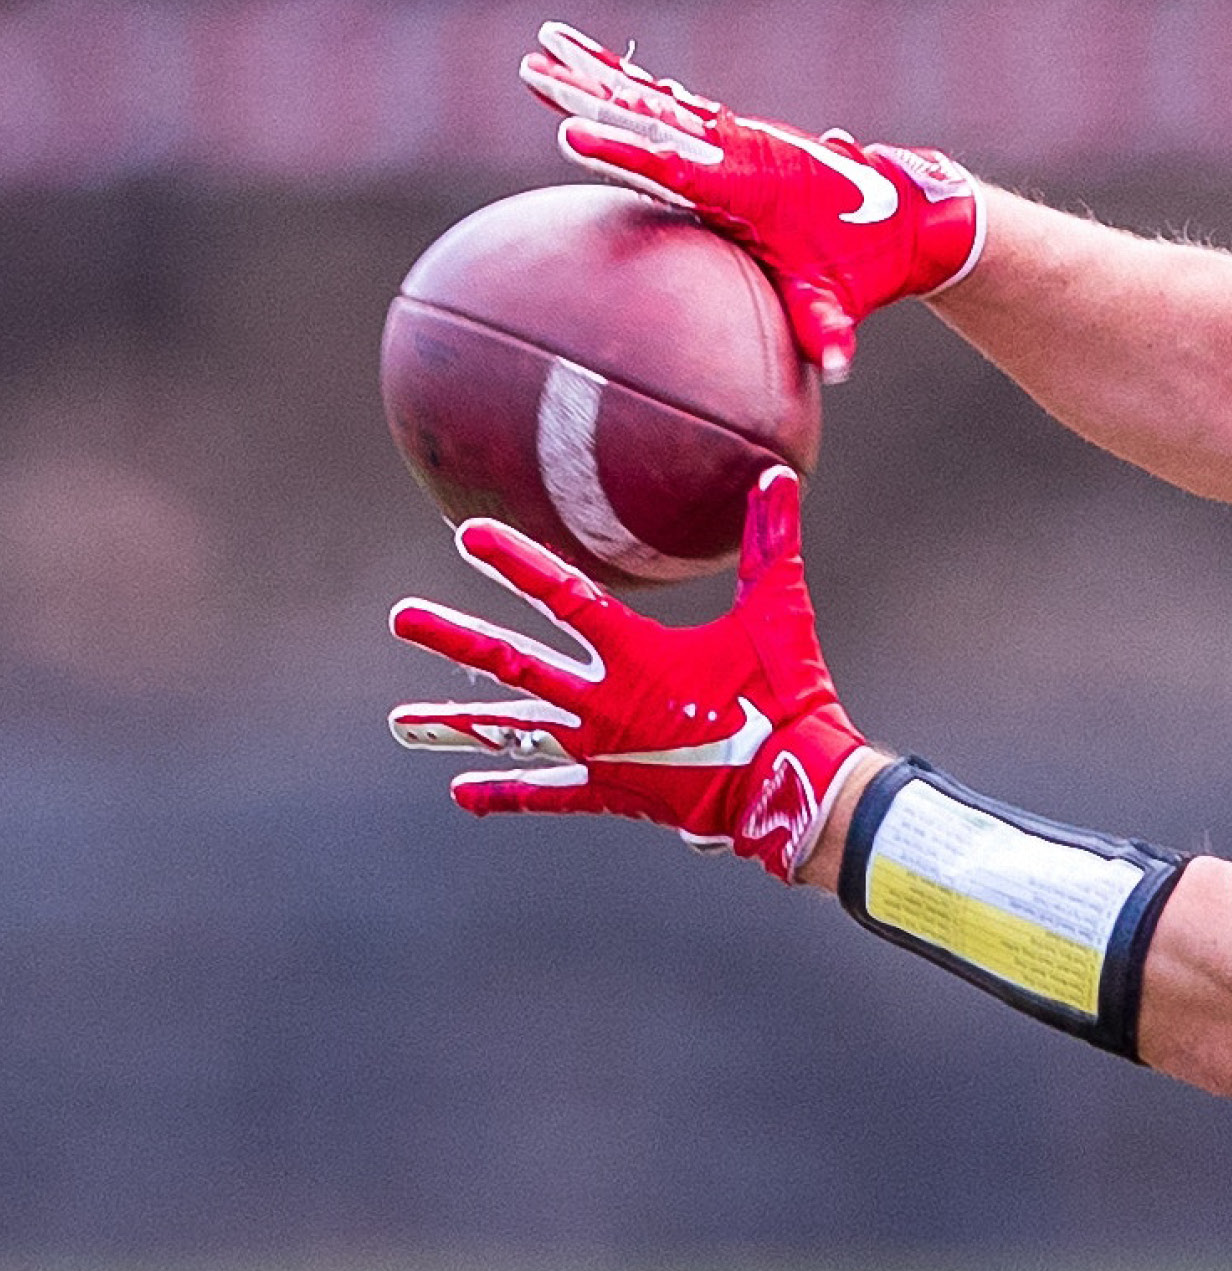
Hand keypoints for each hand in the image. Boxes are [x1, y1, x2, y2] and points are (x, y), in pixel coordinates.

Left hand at [389, 467, 875, 882]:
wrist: (793, 787)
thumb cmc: (788, 697)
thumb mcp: (779, 614)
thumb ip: (771, 545)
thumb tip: (777, 476)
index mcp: (636, 654)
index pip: (563, 596)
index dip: (516, 563)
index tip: (467, 535)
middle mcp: (604, 702)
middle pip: (514, 664)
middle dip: (455, 639)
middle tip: (402, 620)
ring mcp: (602, 751)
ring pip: (516, 734)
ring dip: (457, 724)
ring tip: (400, 724)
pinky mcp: (615, 791)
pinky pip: (550, 795)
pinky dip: (507, 793)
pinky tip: (459, 793)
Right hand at [521, 21, 982, 380]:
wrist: (907, 216)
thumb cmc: (866, 262)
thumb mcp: (843, 299)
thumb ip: (832, 330)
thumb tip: (840, 368)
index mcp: (750, 185)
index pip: (675, 166)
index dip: (624, 151)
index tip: (572, 137)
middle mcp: (736, 150)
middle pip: (648, 118)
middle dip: (589, 96)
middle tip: (532, 71)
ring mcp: (733, 138)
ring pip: (651, 101)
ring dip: (596, 75)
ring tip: (540, 48)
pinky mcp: (731, 137)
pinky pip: (668, 105)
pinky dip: (627, 84)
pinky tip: (584, 64)